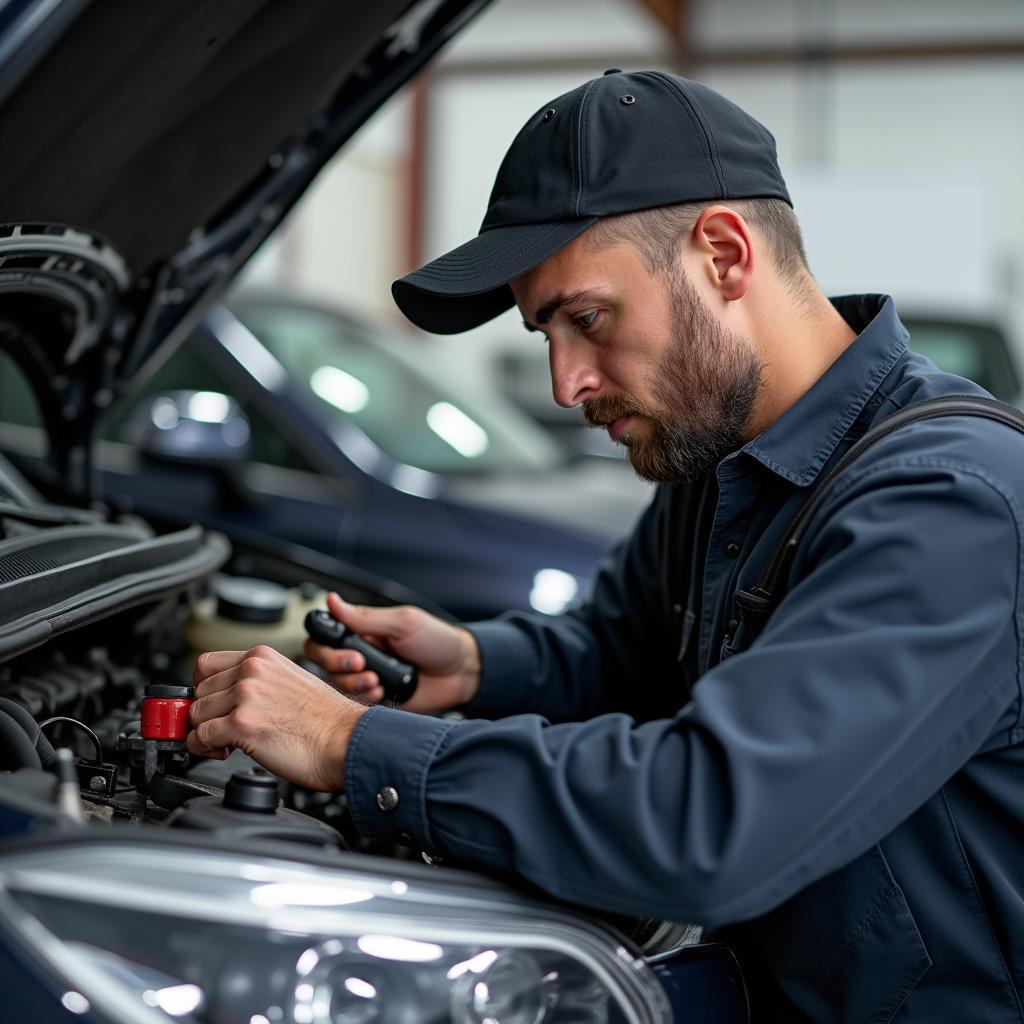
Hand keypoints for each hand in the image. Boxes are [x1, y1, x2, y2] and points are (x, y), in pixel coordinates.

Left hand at [188, 644, 367, 789]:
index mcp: (263, 657)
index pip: (206, 665)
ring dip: (205, 732)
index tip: (212, 703)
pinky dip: (205, 748)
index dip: (204, 688)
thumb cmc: (327, 719)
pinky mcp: (242, 724)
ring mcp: (246, 695)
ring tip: (227, 741)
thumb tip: (228, 698)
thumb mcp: (290, 681)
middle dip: (207, 713)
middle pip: (198, 691)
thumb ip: (258, 682)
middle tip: (223, 728)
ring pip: (196, 714)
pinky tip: (225, 750)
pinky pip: (199, 737)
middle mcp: (252, 671)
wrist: (347, 739)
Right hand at [303, 592, 480, 713]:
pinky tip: (381, 693)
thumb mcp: (404, 622)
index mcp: (363, 631)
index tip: (348, 648)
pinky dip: (364, 698)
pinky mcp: (376, 699)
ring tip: (378, 681)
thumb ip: (366, 616)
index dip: (326, 644)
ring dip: (353, 683)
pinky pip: (355, 702)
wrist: (463, 672)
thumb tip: (332, 600)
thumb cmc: (438, 641)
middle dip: (338, 665)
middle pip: (322, 661)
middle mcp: (360, 653)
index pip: (324, 635)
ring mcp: (367, 677)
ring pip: (337, 684)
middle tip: (362, 664)